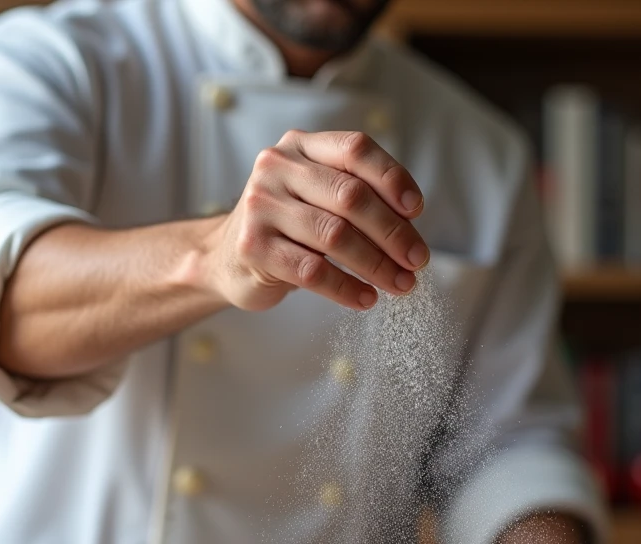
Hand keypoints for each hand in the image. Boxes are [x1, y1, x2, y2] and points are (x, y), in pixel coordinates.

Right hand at [199, 129, 429, 311]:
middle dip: (393, 232)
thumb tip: (410, 229)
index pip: (355, 149)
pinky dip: (347, 288)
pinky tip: (365, 298)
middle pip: (351, 196)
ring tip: (400, 284)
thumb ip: (357, 198)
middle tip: (417, 260)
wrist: (223, 257)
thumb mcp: (318, 197)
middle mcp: (277, 168)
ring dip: (377, 265)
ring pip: (335, 236)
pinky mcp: (253, 246)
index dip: (392, 178)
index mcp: (301, 147)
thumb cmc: (286, 227)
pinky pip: (313, 270)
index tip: (416, 210)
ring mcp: (261, 206)